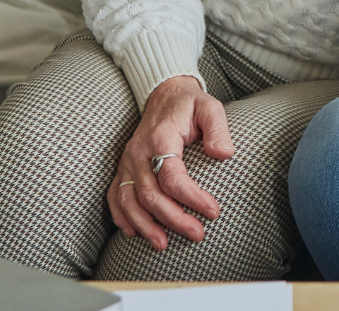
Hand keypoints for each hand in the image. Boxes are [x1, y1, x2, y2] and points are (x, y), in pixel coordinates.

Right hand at [106, 75, 232, 249]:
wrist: (164, 95)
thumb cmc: (189, 104)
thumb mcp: (210, 107)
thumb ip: (218, 128)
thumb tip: (223, 154)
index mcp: (160, 137)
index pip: (172, 176)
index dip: (192, 197)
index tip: (213, 211)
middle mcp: (139, 152)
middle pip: (150, 194)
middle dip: (173, 219)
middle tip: (197, 234)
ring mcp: (127, 161)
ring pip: (128, 200)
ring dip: (145, 225)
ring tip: (163, 244)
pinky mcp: (123, 167)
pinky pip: (115, 195)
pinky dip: (121, 216)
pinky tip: (134, 232)